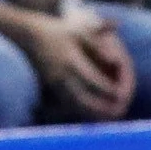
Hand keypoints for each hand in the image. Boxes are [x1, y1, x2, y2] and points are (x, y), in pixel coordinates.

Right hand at [14, 6, 132, 119]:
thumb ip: (98, 45)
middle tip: (117, 111)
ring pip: (74, 103)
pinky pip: (66, 102)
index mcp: (71, 60)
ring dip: (91, 112)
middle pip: (83, 97)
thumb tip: (116, 59)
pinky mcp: (50, 86)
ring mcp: (55, 82)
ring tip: (107, 117)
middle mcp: (62, 74)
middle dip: (101, 107)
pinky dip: (80, 109)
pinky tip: (91, 113)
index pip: (93, 80)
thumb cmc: (58, 32)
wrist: (29, 35)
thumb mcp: (79, 32)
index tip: (121, 94)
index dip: (108, 88)